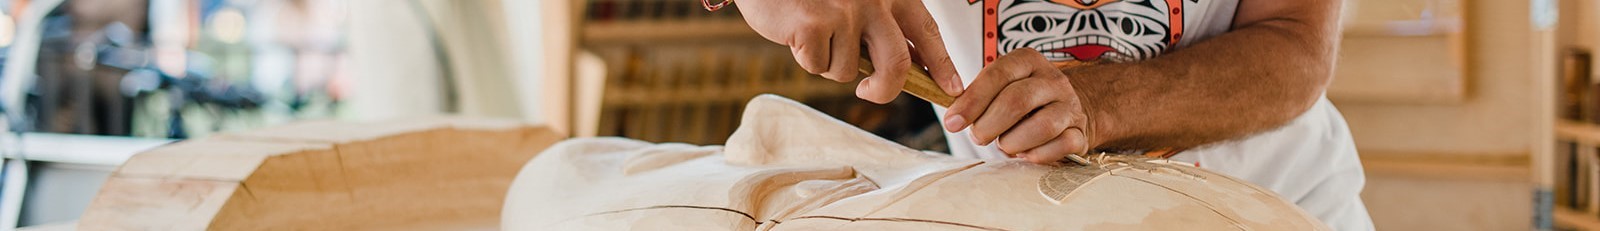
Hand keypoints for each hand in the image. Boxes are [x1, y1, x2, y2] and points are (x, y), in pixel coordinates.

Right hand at [734, 0, 962, 102]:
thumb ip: (878, 26)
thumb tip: (904, 67)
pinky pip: (819, 67)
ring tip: (815, 35)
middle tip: (871, 92)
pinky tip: (798, 33)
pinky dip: (807, 58)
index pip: (925, 30)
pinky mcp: (814, 26)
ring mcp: (844, 12)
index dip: (941, 62)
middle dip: (885, 89)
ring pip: (848, 70)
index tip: (951, 86)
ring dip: (829, 63)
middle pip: (897, 63)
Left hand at [942, 48, 1092, 164]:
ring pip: (1042, 126)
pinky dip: (1037, 155)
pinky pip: (1061, 146)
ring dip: (1013, 142)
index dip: (972, 100)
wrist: (1066, 110)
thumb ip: (977, 98)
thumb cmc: (1024, 101)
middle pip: (1017, 101)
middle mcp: (1052, 80)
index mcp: (1028, 62)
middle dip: (989, 125)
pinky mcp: (1080, 132)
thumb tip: (954, 118)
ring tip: (1004, 145)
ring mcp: (1070, 106)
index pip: (998, 74)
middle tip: (978, 137)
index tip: (953, 122)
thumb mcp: (1000, 87)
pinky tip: (1025, 154)